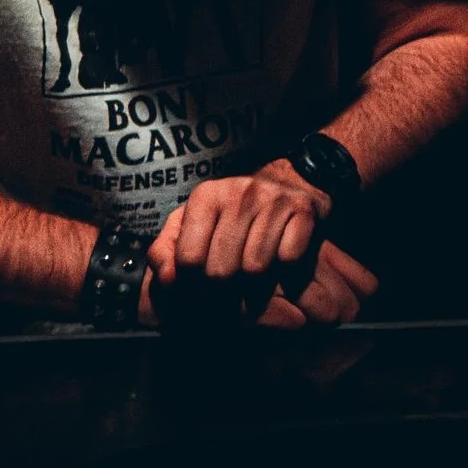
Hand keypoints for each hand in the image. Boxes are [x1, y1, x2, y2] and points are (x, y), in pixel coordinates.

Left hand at [143, 164, 373, 328]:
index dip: (192, 282)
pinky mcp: (303, 210)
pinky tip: (278, 253)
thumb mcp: (190, 225)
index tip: (200, 282)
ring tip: (252, 266)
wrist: (289, 181)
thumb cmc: (230, 213)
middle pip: (221, 271)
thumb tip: (167, 280)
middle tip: (229, 279)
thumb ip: (165, 252)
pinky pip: (287, 259)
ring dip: (254, 279)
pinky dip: (284, 266)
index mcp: (206, 195)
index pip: (189, 260)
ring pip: (254, 269)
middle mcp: (239, 192)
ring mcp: (273, 199)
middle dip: (223, 286)